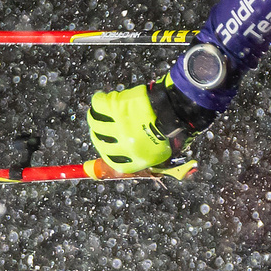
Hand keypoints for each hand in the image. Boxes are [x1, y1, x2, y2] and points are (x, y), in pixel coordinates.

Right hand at [87, 77, 213, 171]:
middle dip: (98, 138)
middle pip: (101, 144)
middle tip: (99, 132)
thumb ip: (161, 164)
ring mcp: (118, 126)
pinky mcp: (115, 106)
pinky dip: (98, 102)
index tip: (105, 152)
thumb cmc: (175, 130)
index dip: (108, 158)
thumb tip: (160, 170)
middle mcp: (124, 145)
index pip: (116, 164)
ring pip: (96, 124)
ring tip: (98, 116)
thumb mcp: (169, 153)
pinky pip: (98, 104)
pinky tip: (102, 100)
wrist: (175, 108)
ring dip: (95, 120)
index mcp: (138, 159)